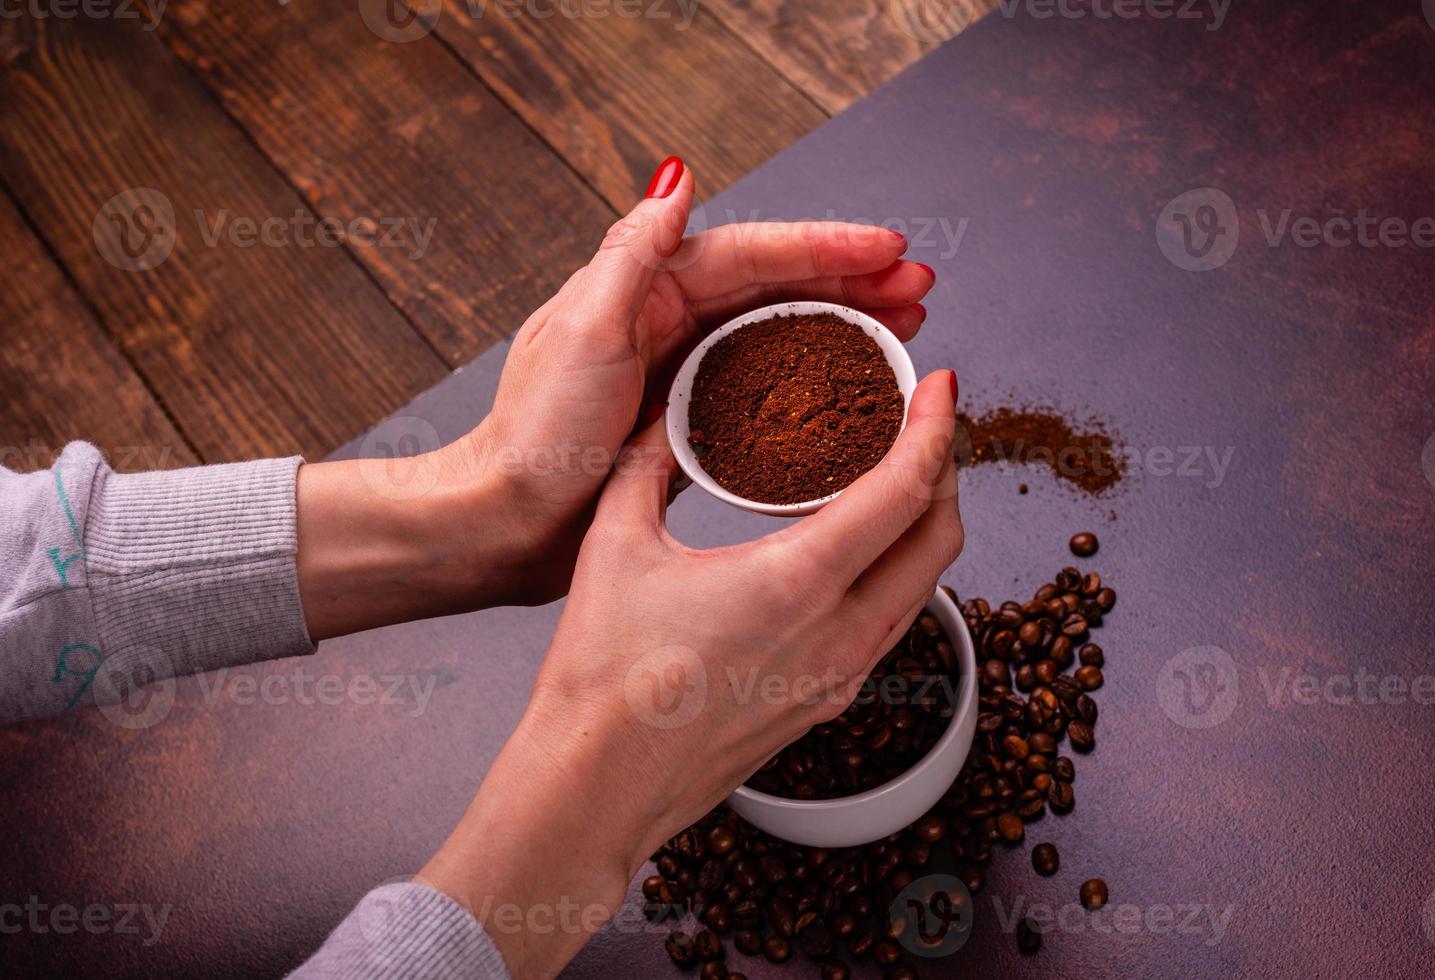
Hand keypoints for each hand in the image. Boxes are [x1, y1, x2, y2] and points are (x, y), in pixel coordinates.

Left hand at [295, 157, 936, 637]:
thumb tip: (674, 178)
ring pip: (780, 335)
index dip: (828, 248)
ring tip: (902, 326)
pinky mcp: (686, 419)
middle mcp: (666, 320)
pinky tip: (847, 391)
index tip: (890, 250)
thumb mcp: (582, 331)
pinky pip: (765, 389)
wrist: (502, 520)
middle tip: (919, 288)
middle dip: (854, 283)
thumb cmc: (533, 434)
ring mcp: (680, 370)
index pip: (754, 252)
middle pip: (779, 288)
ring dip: (843, 326)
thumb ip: (630, 253)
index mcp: (645, 289)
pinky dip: (811, 382)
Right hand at [419, 371, 961, 976]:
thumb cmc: (602, 679)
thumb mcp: (615, 543)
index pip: (903, 491)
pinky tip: (858, 553)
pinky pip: (893, 625)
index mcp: (795, 582)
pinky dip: (896, 573)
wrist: (596, 785)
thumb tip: (663, 417)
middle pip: (939, 537)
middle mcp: (838, 634)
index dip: (934, 428)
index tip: (940, 388)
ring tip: (899, 480)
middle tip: (925, 425)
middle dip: (946, 468)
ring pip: (926, 586)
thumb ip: (646, 464)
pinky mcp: (829, 704)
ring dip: (926, 525)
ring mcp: (841, 677)